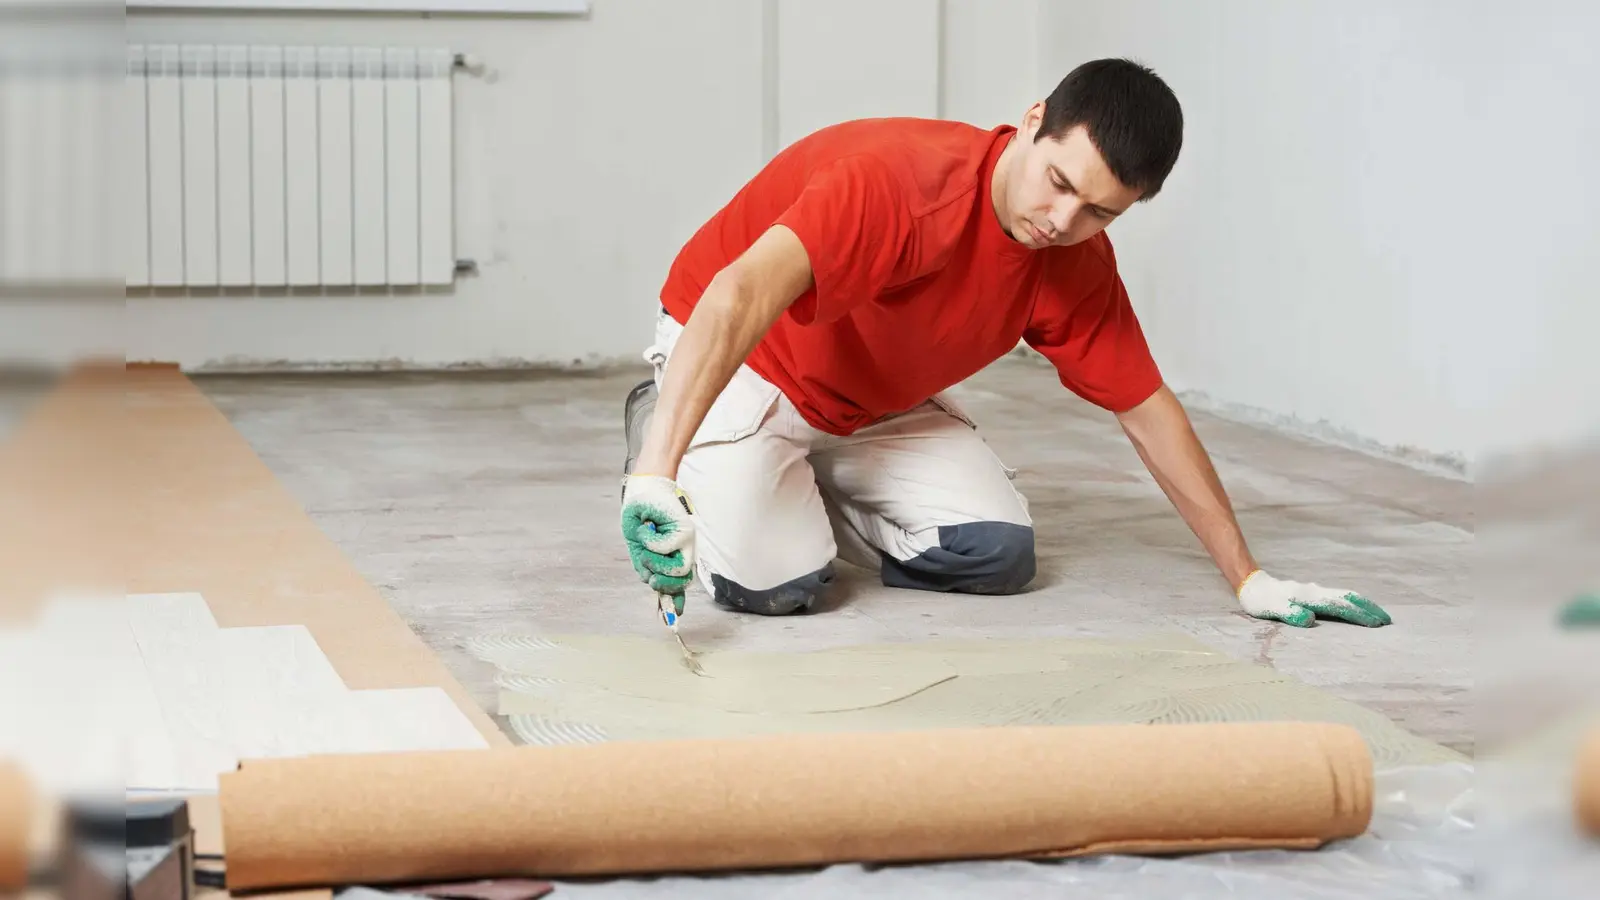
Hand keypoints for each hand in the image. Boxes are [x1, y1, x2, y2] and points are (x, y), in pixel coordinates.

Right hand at [620, 475, 695, 607]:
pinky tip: (648, 530)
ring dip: (654, 561)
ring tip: (645, 544)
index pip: (678, 584)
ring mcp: (688, 541)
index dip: (674, 602)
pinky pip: (666, 547)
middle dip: (661, 581)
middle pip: (679, 581)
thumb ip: (648, 570)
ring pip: (675, 568)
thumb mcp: (640, 548)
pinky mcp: (685, 530)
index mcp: (674, 557)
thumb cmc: (641, 517)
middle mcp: (685, 550)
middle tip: (648, 568)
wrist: (644, 488)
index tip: (671, 619)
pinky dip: (650, 541)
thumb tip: (655, 591)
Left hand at [1236, 570, 1391, 627]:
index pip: (1341, 606)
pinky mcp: (1312, 594)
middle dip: (1369, 608)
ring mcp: (1315, 591)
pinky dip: (1352, 602)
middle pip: (1349, 597)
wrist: (1252, 585)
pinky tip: (1355, 609)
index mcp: (1310, 597)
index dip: (1360, 615)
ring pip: (1345, 595)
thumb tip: (1310, 620)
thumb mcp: (1272, 609)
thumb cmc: (1261, 601)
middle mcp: (1316, 592)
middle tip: (1388, 620)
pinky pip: (1338, 597)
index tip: (1377, 624)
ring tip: (1378, 615)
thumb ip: (1290, 613)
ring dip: (1363, 604)